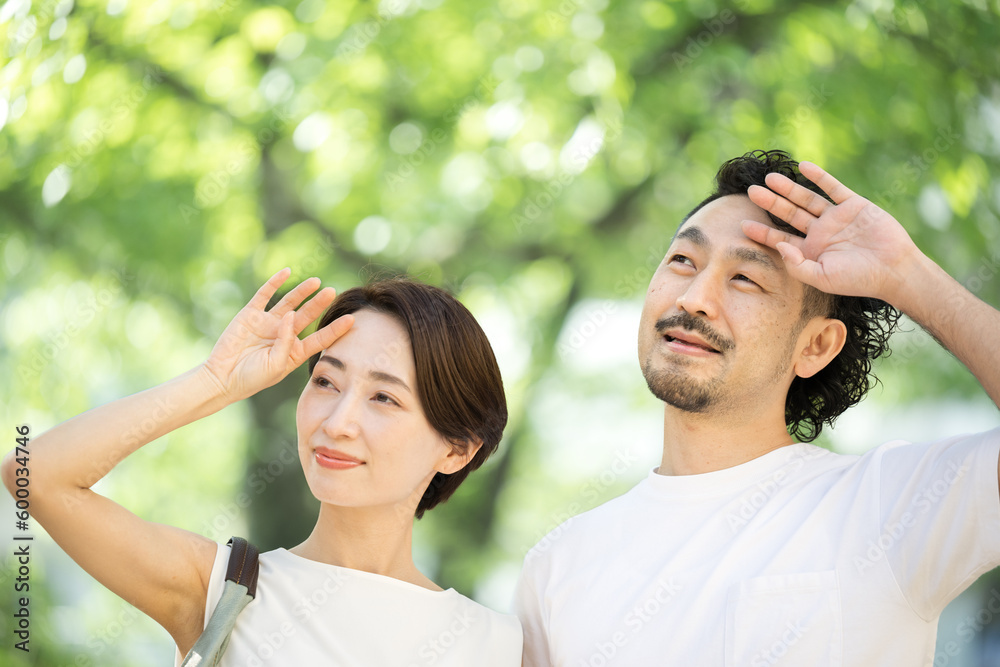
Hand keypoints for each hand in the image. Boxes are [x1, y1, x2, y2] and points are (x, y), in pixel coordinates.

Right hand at [200, 268, 353, 401]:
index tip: (352, 320)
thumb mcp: (276, 365)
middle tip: (333, 292)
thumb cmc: (252, 378)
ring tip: (317, 281)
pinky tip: (287, 272)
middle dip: (319, 304)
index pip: (320, 338)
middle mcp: (284, 334)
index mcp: (294, 351)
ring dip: (302, 292)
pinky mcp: (251, 315)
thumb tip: (291, 315)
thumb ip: (286, 342)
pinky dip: (275, 283)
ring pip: (289, 302)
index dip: (335, 329)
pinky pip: (265, 295)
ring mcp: (268, 323)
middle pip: (307, 316)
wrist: (222, 378)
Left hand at [741, 161, 922, 302]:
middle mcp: (820, 232)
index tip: (742, 224)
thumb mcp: (821, 277)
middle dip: (770, 203)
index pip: (780, 238)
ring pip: (806, 199)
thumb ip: (796, 264)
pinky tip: (802, 167)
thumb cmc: (857, 279)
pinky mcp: (853, 205)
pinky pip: (833, 187)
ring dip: (789, 188)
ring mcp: (836, 217)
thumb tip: (779, 245)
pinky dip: (819, 177)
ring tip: (769, 178)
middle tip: (750, 192)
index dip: (762, 231)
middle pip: (789, 214)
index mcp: (811, 251)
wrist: (894, 269)